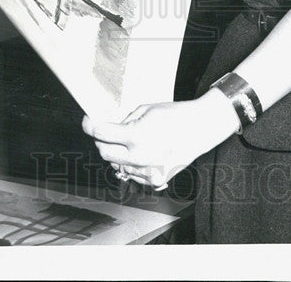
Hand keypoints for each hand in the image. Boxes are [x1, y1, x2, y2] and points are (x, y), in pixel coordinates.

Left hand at [82, 91, 238, 188]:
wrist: (201, 129)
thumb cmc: (177, 116)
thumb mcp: (146, 109)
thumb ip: (124, 121)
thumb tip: (109, 128)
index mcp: (136, 136)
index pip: (101, 133)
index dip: (90, 126)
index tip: (88, 123)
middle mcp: (139, 157)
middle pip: (104, 153)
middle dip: (103, 141)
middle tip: (108, 132)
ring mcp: (147, 171)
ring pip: (117, 166)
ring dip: (119, 154)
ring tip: (133, 142)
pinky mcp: (155, 180)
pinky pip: (132, 174)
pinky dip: (132, 165)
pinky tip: (143, 153)